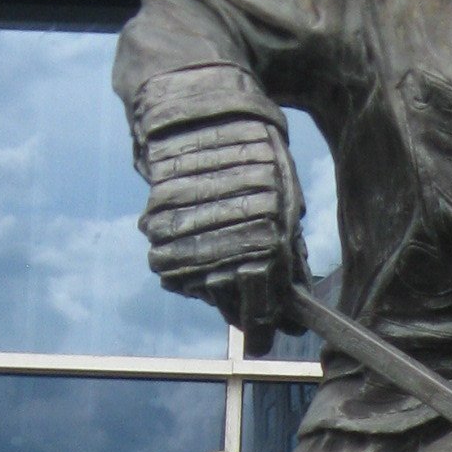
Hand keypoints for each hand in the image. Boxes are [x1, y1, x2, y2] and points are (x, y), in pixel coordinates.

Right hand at [137, 113, 302, 340]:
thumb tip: (292, 302)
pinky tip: (201, 237)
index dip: (264, 328)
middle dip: (241, 311)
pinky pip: (177, 267)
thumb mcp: (285, 199)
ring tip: (224, 252)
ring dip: (214, 284)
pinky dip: (190, 262)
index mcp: (265, 243)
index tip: (265, 341)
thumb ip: (289, 254)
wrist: (200, 111)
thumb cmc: (253, 151)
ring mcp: (188, 242)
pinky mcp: (159, 232)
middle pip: (229, 307)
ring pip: (202, 289)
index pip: (262, 308)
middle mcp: (225, 247)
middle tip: (248, 313)